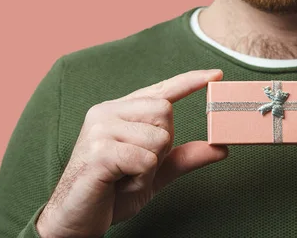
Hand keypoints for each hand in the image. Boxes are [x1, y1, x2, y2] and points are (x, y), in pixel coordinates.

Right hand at [35, 69, 226, 237]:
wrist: (76, 221)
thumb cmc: (112, 193)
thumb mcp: (156, 172)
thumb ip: (184, 157)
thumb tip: (221, 148)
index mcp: (120, 111)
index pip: (161, 90)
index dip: (190, 81)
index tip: (216, 74)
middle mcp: (107, 112)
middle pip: (164, 111)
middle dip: (164, 144)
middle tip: (139, 166)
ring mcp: (100, 129)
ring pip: (158, 137)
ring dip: (151, 166)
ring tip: (126, 176)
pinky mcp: (98, 151)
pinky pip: (145, 159)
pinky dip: (141, 177)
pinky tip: (119, 182)